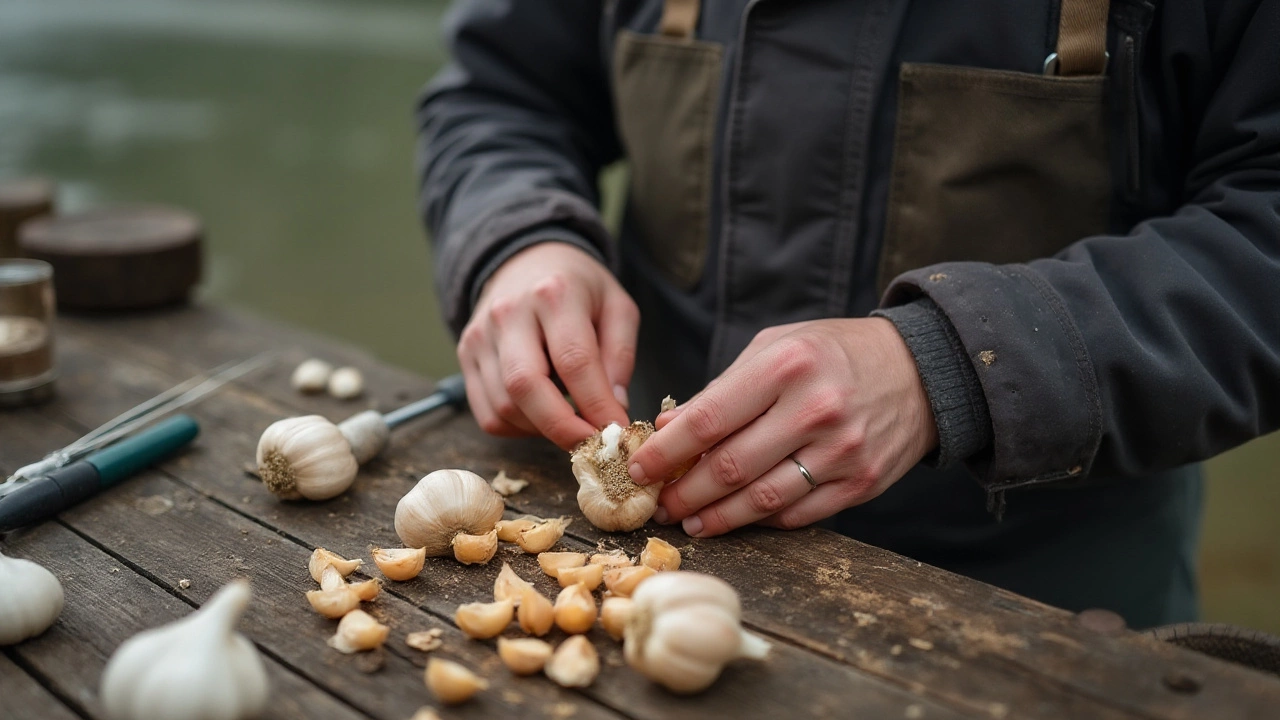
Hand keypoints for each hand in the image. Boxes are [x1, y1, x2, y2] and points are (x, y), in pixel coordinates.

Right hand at [458, 242, 637, 449]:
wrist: (526, 259)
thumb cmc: (579, 288)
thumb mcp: (617, 306)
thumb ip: (620, 355)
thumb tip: (613, 408)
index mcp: (554, 294)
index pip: (574, 361)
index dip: (596, 405)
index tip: (617, 432)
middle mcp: (509, 313)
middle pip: (525, 386)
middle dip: (562, 428)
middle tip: (591, 445)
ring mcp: (480, 335)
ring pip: (503, 406)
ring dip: (541, 429)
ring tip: (569, 422)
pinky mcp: (465, 354)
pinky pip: (486, 413)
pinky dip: (517, 427)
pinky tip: (540, 415)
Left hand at [627, 318, 936, 536]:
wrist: (921, 371)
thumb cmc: (834, 354)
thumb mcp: (775, 348)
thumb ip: (720, 389)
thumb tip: (665, 428)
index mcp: (786, 366)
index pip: (708, 420)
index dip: (666, 453)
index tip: (639, 469)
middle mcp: (816, 409)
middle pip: (731, 467)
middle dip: (684, 493)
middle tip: (659, 506)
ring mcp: (842, 452)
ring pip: (762, 500)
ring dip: (718, 517)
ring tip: (691, 521)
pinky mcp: (860, 484)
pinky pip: (797, 515)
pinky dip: (761, 521)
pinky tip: (737, 519)